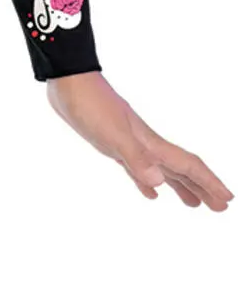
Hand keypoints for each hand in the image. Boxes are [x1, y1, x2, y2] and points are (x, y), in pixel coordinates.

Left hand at [45, 70, 232, 209]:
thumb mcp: (112, 136)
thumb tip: (159, 183)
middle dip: (202, 188)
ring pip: (163, 170)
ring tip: (193, 204)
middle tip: (220, 207)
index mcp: (151, 144)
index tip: (227, 200)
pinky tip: (152, 192)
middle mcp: (146, 144)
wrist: (68, 82)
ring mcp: (131, 144)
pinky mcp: (114, 145)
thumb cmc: (90, 106)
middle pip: (182, 170)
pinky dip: (148, 181)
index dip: (209, 183)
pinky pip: (139, 168)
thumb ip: (136, 159)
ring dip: (180, 186)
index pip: (188, 166)